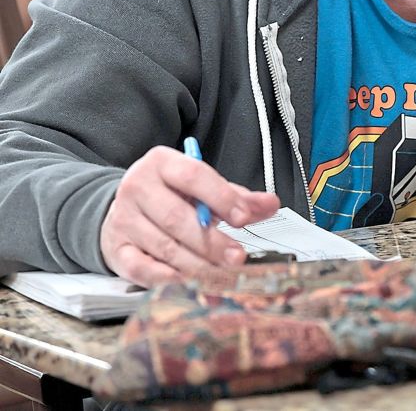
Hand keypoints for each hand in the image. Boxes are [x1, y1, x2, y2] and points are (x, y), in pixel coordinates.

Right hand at [100, 145, 279, 286]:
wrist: (125, 207)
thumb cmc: (172, 195)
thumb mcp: (203, 188)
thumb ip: (237, 196)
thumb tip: (270, 204)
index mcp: (162, 164)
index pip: (193, 177)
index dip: (221, 198)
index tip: (244, 218)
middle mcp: (138, 188)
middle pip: (177, 217)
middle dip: (212, 242)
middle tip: (237, 258)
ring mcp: (123, 219)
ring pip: (163, 246)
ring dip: (197, 264)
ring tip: (222, 275)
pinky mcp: (116, 248)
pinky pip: (140, 267)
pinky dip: (166, 278)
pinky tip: (188, 282)